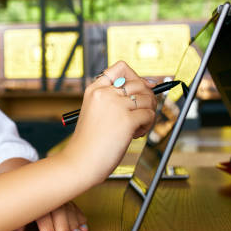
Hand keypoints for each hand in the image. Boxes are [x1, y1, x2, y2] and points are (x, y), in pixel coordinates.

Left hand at [10, 201, 87, 230]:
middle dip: (64, 225)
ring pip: (69, 208)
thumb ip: (17, 221)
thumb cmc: (20, 202)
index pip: (42, 213)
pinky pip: (75, 207)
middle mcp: (48, 197)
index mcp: (35, 200)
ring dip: (74, 223)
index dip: (47, 226)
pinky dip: (80, 217)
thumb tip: (19, 229)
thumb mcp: (15, 210)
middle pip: (59, 210)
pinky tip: (84, 227)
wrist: (25, 181)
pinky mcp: (65, 198)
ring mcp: (58, 197)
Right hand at [61, 61, 156, 183]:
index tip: (143, 88)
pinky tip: (135, 135)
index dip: (136, 76)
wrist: (80, 162)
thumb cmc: (90, 141)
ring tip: (137, 128)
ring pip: (148, 99)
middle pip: (139, 83)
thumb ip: (114, 99)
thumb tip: (149, 88)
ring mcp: (116, 105)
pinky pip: (149, 115)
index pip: (121, 68)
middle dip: (148, 98)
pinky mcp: (127, 120)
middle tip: (143, 114)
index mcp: (94, 89)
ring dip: (148, 113)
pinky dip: (147, 125)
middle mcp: (105, 93)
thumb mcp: (96, 112)